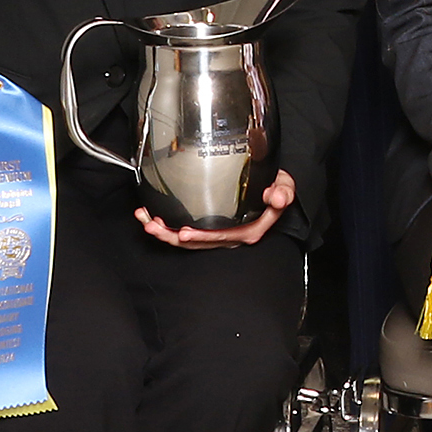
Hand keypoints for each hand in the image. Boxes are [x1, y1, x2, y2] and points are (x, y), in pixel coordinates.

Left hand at [140, 170, 292, 248]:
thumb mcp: (284, 188)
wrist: (273, 191)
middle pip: (196, 242)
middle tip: (153, 227)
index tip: (183, 232)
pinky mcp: (208, 228)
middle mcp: (229, 236)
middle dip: (171, 236)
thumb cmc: (276, 191)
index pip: (220, 236)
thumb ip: (283, 192)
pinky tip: (151, 217)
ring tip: (146, 222)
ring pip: (186, 240)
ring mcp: (217, 234)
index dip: (200, 236)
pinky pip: (184, 233)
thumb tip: (277, 197)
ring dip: (164, 232)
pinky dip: (166, 226)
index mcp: (247, 231)